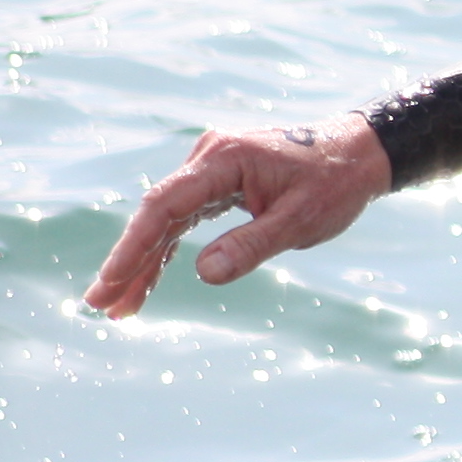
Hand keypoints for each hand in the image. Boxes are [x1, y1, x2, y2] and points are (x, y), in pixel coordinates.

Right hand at [85, 113, 393, 318]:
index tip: (111, 281)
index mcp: (225, 159)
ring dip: (143, 263)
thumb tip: (203, 272)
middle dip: (128, 262)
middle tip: (100, 305)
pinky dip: (167, 251)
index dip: (134, 246)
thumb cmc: (335, 183)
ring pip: (166, 221)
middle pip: (156, 215)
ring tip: (118, 308)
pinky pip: (184, 220)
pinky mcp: (219, 183)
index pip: (164, 205)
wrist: (361, 153)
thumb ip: (253, 245)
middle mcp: (209, 159)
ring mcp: (212, 169)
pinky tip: (148, 283)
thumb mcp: (300, 220)